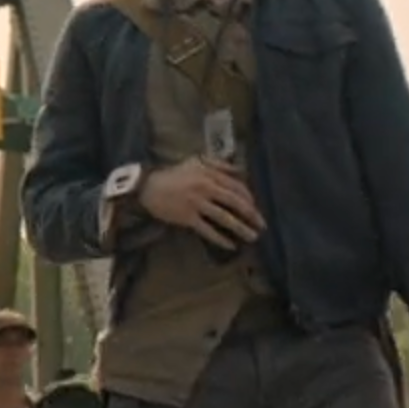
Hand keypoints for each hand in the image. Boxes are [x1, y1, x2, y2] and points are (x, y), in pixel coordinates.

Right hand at [136, 158, 264, 251]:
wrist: (147, 187)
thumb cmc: (172, 174)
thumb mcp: (196, 162)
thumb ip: (219, 164)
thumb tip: (241, 170)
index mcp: (210, 174)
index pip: (237, 187)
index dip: (249, 199)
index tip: (255, 208)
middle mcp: (206, 188)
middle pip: (235, 202)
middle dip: (251, 214)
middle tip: (262, 225)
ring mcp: (197, 204)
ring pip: (224, 217)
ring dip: (240, 228)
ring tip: (252, 237)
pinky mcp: (187, 218)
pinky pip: (207, 230)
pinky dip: (220, 238)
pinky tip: (230, 245)